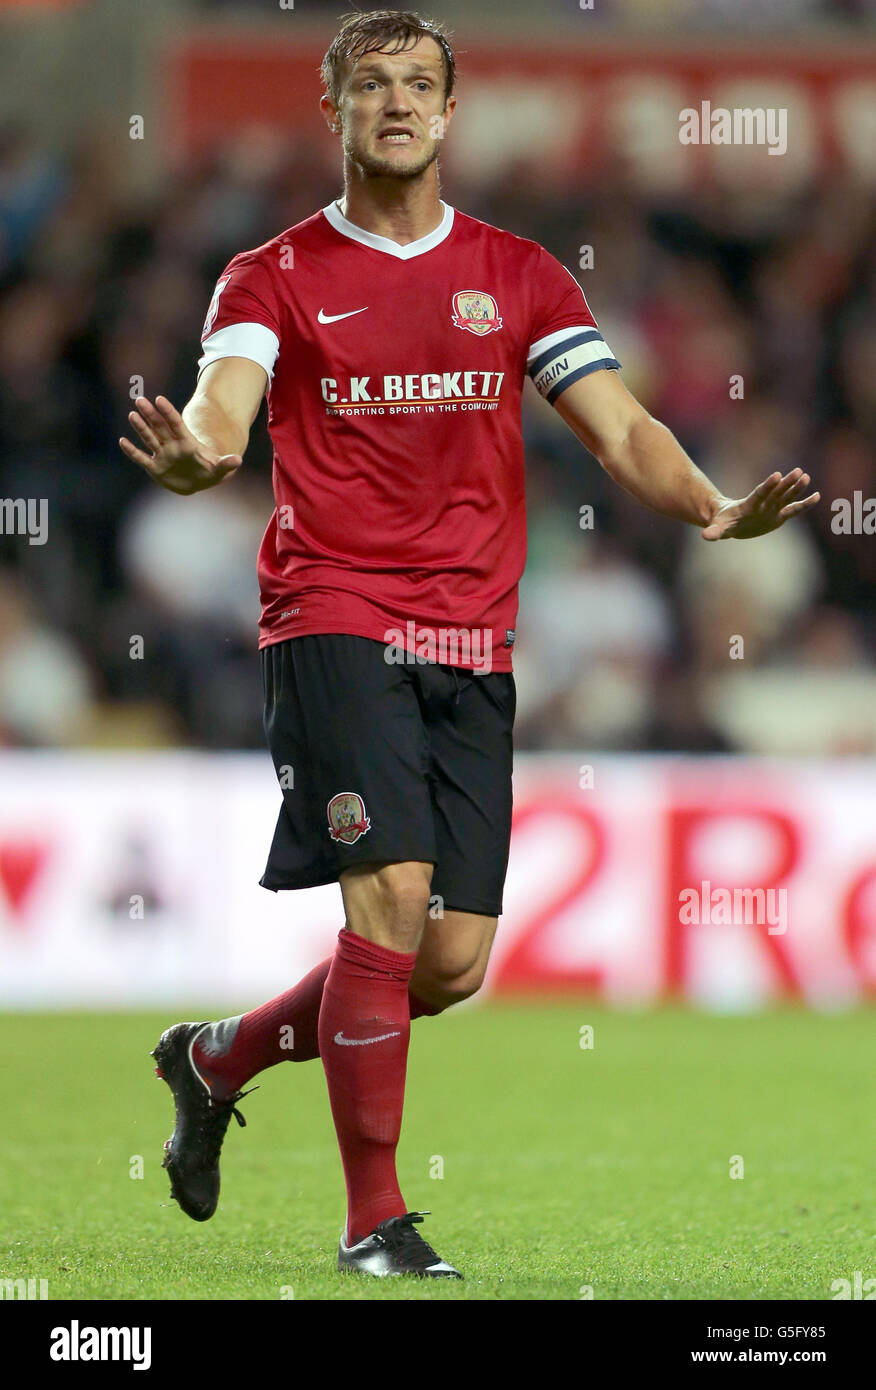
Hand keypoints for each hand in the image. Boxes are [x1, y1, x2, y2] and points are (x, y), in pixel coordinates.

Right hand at [119, 395, 241, 494]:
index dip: (168, 412)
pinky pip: (142, 458)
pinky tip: (122, 441)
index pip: (176, 424)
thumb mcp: (219, 469)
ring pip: (149, 438)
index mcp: (187, 443)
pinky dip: (132, 452)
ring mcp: (163, 455)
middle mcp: (172, 445)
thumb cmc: (210, 470)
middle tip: (139, 399)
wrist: (199, 480)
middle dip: (150, 414)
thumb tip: (237, 460)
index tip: (159, 399)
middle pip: (159, 427)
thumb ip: (226, 464)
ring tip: (132, 414)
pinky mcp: (155, 468)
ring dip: (140, 427)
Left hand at [701, 469, 819, 540]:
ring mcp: (772, 508)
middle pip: (776, 492)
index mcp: (749, 505)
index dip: (768, 485)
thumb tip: (706, 537)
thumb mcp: (718, 528)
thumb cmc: (723, 523)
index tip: (777, 475)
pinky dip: (804, 504)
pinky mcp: (779, 515)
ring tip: (806, 477)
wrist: (731, 521)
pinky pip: (794, 509)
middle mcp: (763, 504)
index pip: (759, 494)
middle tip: (798, 472)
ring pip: (786, 497)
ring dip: (796, 488)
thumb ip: (714, 532)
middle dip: (787, 483)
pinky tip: (817, 496)